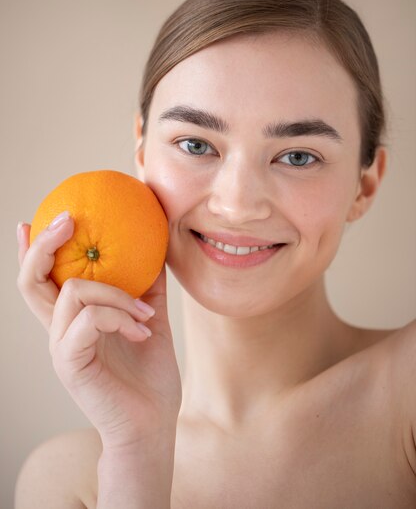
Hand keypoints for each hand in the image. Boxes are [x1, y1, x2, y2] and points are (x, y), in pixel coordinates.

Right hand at [17, 215, 181, 450]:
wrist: (152, 424)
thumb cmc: (149, 375)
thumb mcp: (151, 319)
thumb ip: (148, 287)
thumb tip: (158, 248)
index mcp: (74, 320)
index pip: (41, 280)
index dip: (32, 250)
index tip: (34, 219)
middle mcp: (60, 331)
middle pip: (30, 281)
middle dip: (42, 245)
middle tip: (66, 219)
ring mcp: (61, 348)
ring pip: (72, 292)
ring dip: (116, 294)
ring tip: (145, 314)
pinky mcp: (70, 363)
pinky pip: (88, 319)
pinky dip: (119, 316)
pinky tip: (143, 330)